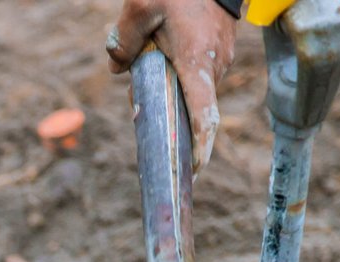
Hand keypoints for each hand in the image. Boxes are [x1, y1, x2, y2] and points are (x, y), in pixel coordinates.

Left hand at [107, 0, 237, 168]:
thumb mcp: (140, 8)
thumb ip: (124, 42)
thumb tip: (116, 70)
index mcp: (196, 61)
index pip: (204, 113)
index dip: (200, 145)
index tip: (195, 168)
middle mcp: (215, 65)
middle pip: (189, 104)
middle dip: (164, 110)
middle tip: (135, 94)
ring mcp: (222, 58)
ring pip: (191, 88)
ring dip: (169, 87)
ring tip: (148, 62)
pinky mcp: (222, 51)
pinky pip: (198, 74)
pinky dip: (180, 73)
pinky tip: (163, 55)